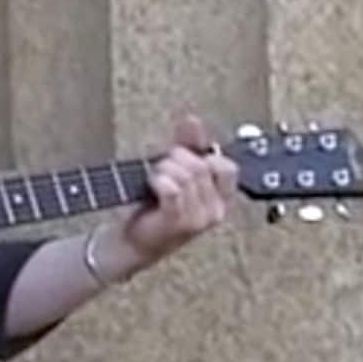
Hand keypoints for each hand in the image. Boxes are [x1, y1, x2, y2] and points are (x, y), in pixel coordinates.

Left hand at [114, 114, 238, 267]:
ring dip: (164, 170)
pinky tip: (152, 183)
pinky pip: (173, 188)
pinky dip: (159, 180)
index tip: (182, 155)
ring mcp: (199, 219)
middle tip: (161, 167)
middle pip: (201, 166)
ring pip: (187, 176)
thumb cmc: (157, 207)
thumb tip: (192, 120)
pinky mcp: (178, 222)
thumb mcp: (176, 172)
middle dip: (176, 159)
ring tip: (154, 178)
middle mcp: (215, 211)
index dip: (204, 155)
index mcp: (221, 199)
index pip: (227, 168)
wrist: (135, 241)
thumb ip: (187, 146)